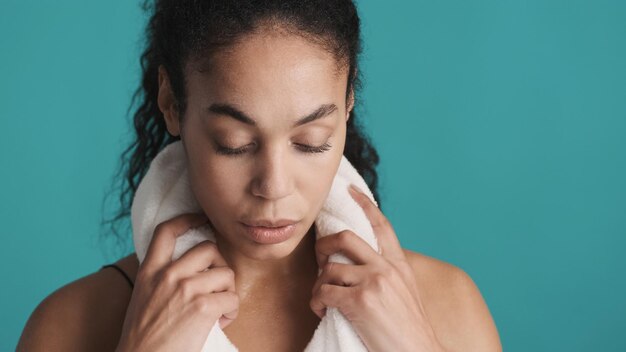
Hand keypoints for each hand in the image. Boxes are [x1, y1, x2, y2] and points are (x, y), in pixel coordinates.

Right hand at [116, 213, 238, 351]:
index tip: (201, 219)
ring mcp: (185, 289)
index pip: (166, 231)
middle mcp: (167, 275)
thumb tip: (189, 269)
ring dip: (228, 292)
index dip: (187, 219)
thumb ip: (161, 279)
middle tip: (217, 285)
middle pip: (208, 247)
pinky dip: (232, 312)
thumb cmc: (144, 338)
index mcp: (149, 271)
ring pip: (226, 273)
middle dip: (220, 265)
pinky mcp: (202, 307)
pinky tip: (221, 322)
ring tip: (219, 309)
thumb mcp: (144, 297)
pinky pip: (232, 299)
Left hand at [310, 185, 444, 351]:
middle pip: (345, 237)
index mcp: (399, 265)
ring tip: (323, 301)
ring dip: (319, 285)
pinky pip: (323, 292)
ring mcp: (373, 283)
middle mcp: (386, 268)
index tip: (350, 189)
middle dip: (324, 245)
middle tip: (319, 259)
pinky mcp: (360, 302)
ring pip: (329, 269)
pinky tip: (323, 312)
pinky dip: (317, 302)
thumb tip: (360, 265)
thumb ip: (387, 274)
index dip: (364, 203)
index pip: (381, 225)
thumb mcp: (405, 293)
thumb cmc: (409, 331)